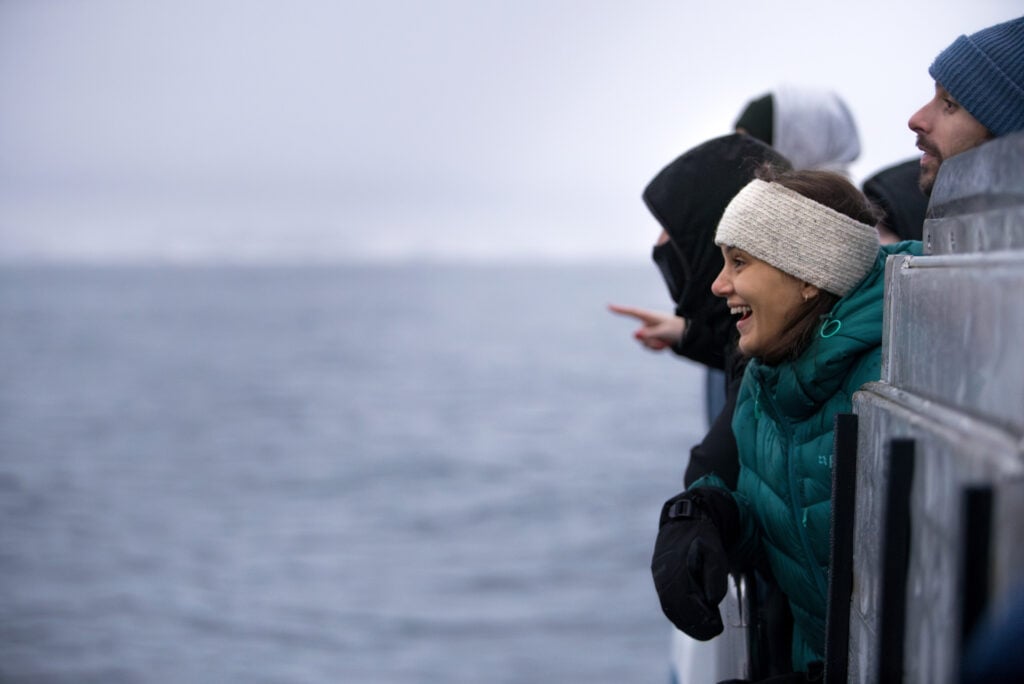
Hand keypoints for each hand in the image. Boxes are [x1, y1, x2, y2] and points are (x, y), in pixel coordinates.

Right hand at [607, 304, 685, 350]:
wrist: (688, 333)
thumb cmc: (677, 329)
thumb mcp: (664, 332)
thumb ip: (649, 334)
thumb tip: (634, 335)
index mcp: (650, 316)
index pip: (632, 312)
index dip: (620, 310)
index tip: (609, 306)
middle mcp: (646, 323)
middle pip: (640, 337)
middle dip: (651, 342)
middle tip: (665, 339)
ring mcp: (648, 331)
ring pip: (644, 344)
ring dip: (655, 346)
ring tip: (667, 341)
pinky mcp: (650, 338)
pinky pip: (648, 347)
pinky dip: (656, 348)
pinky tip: (665, 344)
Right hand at [651, 491, 730, 639]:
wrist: (683, 520)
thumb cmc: (702, 536)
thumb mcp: (715, 550)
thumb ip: (715, 574)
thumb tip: (711, 600)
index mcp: (677, 568)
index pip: (686, 602)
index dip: (700, 618)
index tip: (716, 626)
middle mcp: (664, 575)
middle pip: (677, 609)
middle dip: (695, 625)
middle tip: (714, 632)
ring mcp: (659, 578)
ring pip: (670, 609)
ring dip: (687, 624)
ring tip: (706, 630)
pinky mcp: (660, 580)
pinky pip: (667, 604)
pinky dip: (680, 617)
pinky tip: (692, 622)